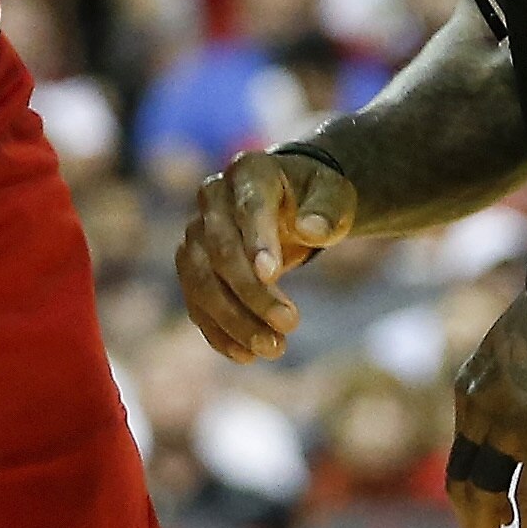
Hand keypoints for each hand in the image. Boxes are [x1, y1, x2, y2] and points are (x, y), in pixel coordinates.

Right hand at [178, 148, 358, 362]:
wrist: (287, 201)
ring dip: (234, 321)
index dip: (257, 240)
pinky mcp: (192, 267)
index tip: (273, 274)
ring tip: (273, 349)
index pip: (247, 207)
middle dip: (252, 294)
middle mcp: (212, 200)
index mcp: (249, 171)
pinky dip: (218, 332)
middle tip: (290, 324)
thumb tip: (312, 230)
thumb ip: (328, 211)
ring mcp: (195, 234)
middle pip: (221, 251)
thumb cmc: (314, 197)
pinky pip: (196, 304)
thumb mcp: (334, 196)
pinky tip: (246, 355)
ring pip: (201, 283)